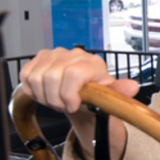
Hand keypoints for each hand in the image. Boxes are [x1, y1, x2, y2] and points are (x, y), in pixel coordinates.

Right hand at [19, 47, 138, 113]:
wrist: (81, 93)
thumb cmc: (94, 94)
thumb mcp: (108, 96)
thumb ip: (118, 92)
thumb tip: (132, 87)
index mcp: (92, 62)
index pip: (73, 74)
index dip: (69, 94)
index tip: (73, 105)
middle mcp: (73, 54)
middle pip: (51, 77)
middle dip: (56, 99)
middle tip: (64, 105)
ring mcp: (55, 54)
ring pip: (36, 78)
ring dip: (44, 96)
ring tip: (56, 100)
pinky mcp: (40, 57)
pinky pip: (26, 75)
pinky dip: (32, 90)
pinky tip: (45, 93)